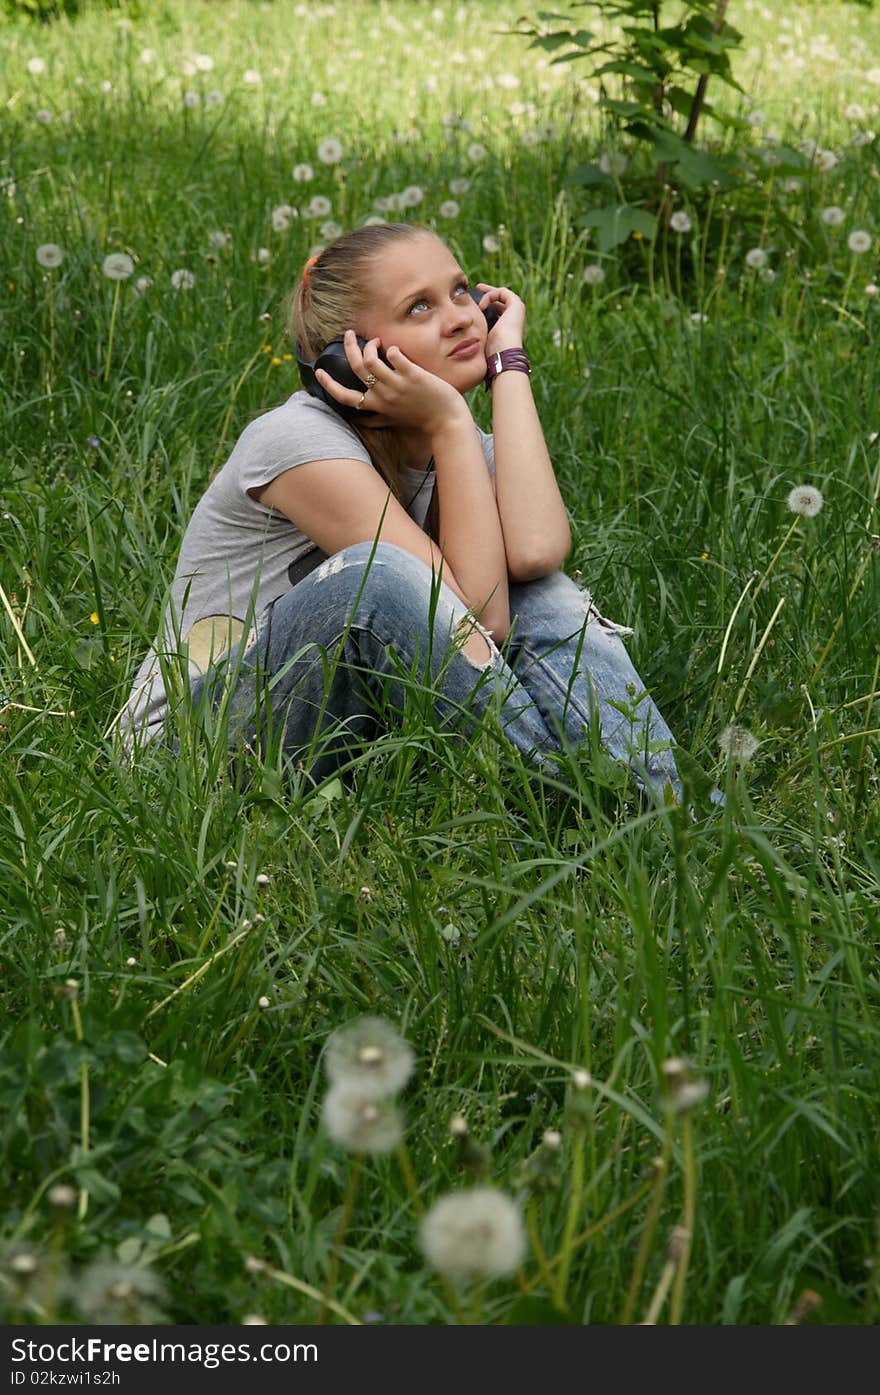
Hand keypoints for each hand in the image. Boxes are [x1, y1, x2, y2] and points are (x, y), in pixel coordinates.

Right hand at [315, 330, 468, 436]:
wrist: (447, 421)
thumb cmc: (421, 418)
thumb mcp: (394, 419)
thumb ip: (376, 417)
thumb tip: (360, 420)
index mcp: (376, 405)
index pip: (345, 397)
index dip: (328, 384)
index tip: (318, 370)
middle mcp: (383, 396)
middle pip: (356, 367)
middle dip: (349, 346)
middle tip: (351, 334)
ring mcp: (397, 385)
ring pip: (370, 359)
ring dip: (370, 345)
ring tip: (377, 341)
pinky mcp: (412, 376)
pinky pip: (393, 354)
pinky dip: (391, 348)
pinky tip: (395, 349)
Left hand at [474, 283, 526, 354]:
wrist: (503, 352)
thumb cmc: (491, 351)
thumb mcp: (483, 339)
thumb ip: (479, 331)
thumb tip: (466, 331)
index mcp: (508, 326)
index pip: (497, 310)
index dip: (486, 304)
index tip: (474, 302)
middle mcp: (514, 318)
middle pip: (500, 301)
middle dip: (488, 293)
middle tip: (477, 288)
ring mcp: (517, 311)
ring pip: (502, 294)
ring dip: (488, 293)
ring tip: (477, 290)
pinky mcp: (517, 304)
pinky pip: (502, 292)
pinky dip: (491, 295)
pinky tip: (482, 305)